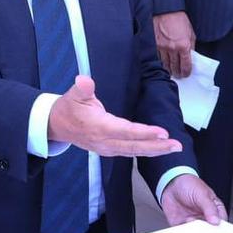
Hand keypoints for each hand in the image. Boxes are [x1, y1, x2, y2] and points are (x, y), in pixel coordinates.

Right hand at [48, 75, 182, 157]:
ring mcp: (107, 148)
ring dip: (155, 150)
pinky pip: (131, 152)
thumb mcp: (73, 95)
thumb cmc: (67, 109)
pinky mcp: (109, 150)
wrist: (56, 126)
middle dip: (157, 146)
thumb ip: (82, 88)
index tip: (162, 132)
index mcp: (99, 127)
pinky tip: (159, 149)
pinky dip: (146, 151)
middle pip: (134, 146)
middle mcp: (105, 141)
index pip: (125, 131)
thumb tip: (84, 80)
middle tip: (176, 145)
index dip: (144, 132)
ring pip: (134, 151)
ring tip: (174, 147)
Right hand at [153, 11, 195, 77]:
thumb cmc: (180, 20)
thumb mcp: (191, 33)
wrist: (166, 11)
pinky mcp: (155, 44)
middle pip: (175, 66)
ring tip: (171, 72)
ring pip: (165, 64)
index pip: (186, 65)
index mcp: (184, 45)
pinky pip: (158, 57)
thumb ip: (191, 46)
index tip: (186, 74)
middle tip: (178, 75)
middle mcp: (173, 48)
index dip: (186, 72)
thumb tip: (191, 57)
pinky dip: (161, 62)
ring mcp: (163, 47)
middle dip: (177, 72)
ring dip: (169, 69)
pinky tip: (163, 64)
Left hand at [160, 173, 225, 225]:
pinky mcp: (182, 225)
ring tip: (190, 221)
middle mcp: (205, 218)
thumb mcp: (202, 194)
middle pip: (209, 232)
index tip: (215, 229)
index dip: (220, 229)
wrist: (171, 183)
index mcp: (215, 210)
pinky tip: (182, 227)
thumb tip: (216, 221)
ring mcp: (193, 222)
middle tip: (201, 228)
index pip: (221, 224)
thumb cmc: (189, 185)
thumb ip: (209, 208)